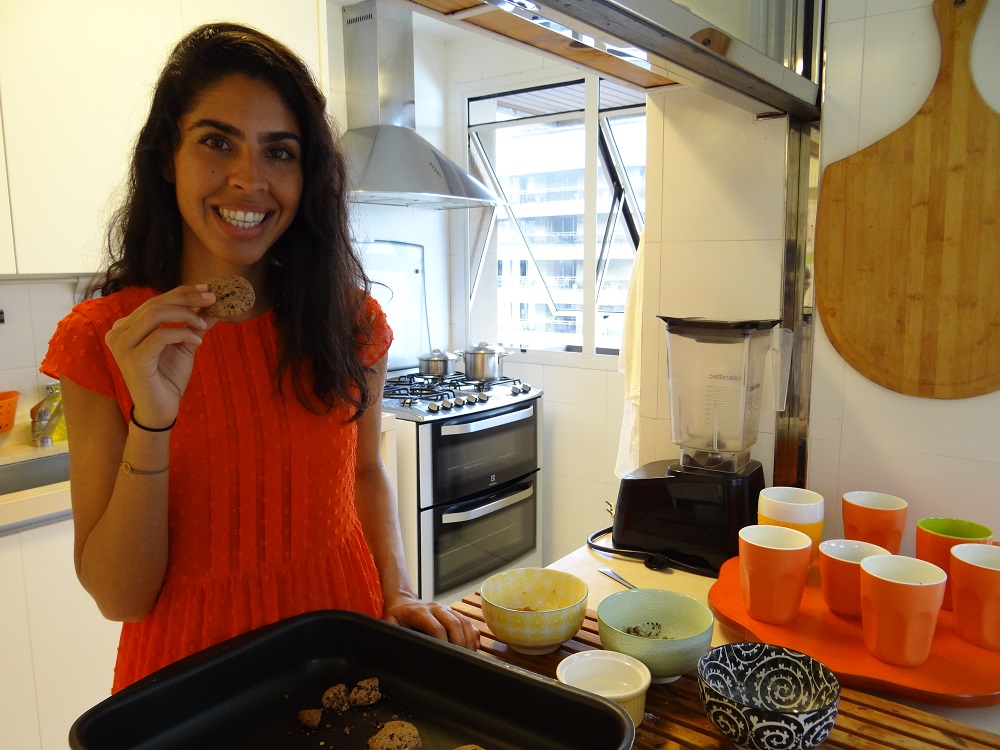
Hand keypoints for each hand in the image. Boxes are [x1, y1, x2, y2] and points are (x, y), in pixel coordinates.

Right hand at [105, 285, 217, 425]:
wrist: (161, 410)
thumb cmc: (169, 378)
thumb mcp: (184, 346)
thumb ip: (194, 325)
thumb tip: (213, 305)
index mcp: (127, 326)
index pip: (155, 301)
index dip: (182, 292)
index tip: (206, 289)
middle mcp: (118, 332)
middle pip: (155, 303)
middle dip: (187, 298)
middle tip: (212, 298)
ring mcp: (122, 345)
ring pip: (156, 314)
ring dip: (186, 315)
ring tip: (203, 325)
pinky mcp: (132, 358)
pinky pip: (161, 335)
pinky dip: (183, 334)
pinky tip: (197, 343)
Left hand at [383, 593, 480, 650]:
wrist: (403, 600)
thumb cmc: (396, 615)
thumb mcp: (389, 623)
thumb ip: (392, 633)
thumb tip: (396, 649)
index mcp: (420, 613)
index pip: (436, 627)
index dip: (443, 642)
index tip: (446, 656)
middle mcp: (435, 608)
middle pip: (454, 623)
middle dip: (460, 642)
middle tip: (462, 659)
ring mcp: (445, 608)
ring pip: (463, 620)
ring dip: (469, 638)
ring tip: (471, 655)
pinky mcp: (452, 611)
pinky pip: (467, 620)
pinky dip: (473, 632)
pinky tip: (474, 646)